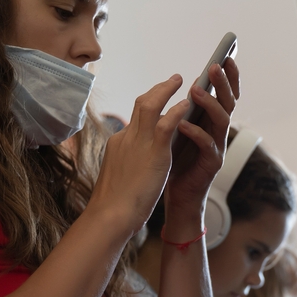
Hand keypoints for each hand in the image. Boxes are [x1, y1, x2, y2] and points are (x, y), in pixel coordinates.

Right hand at [90, 75, 189, 235]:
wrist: (110, 215)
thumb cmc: (114, 203)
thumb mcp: (120, 175)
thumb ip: (128, 163)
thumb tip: (135, 162)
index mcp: (119, 143)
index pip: (135, 118)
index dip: (149, 106)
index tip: (159, 99)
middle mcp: (127, 137)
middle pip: (141, 103)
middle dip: (158, 89)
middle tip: (173, 81)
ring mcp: (139, 143)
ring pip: (152, 105)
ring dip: (167, 90)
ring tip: (180, 81)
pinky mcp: (154, 153)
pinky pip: (166, 123)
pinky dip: (176, 111)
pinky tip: (186, 105)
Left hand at [165, 57, 239, 216]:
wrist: (176, 195)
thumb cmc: (176, 161)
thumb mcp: (180, 130)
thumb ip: (187, 111)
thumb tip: (189, 84)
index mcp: (213, 122)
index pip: (225, 94)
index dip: (229, 76)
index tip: (227, 55)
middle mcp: (219, 132)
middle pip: (229, 102)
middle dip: (223, 83)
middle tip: (215, 65)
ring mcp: (218, 148)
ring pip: (221, 121)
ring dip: (210, 103)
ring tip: (196, 90)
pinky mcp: (211, 165)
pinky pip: (207, 145)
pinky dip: (196, 133)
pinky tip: (183, 125)